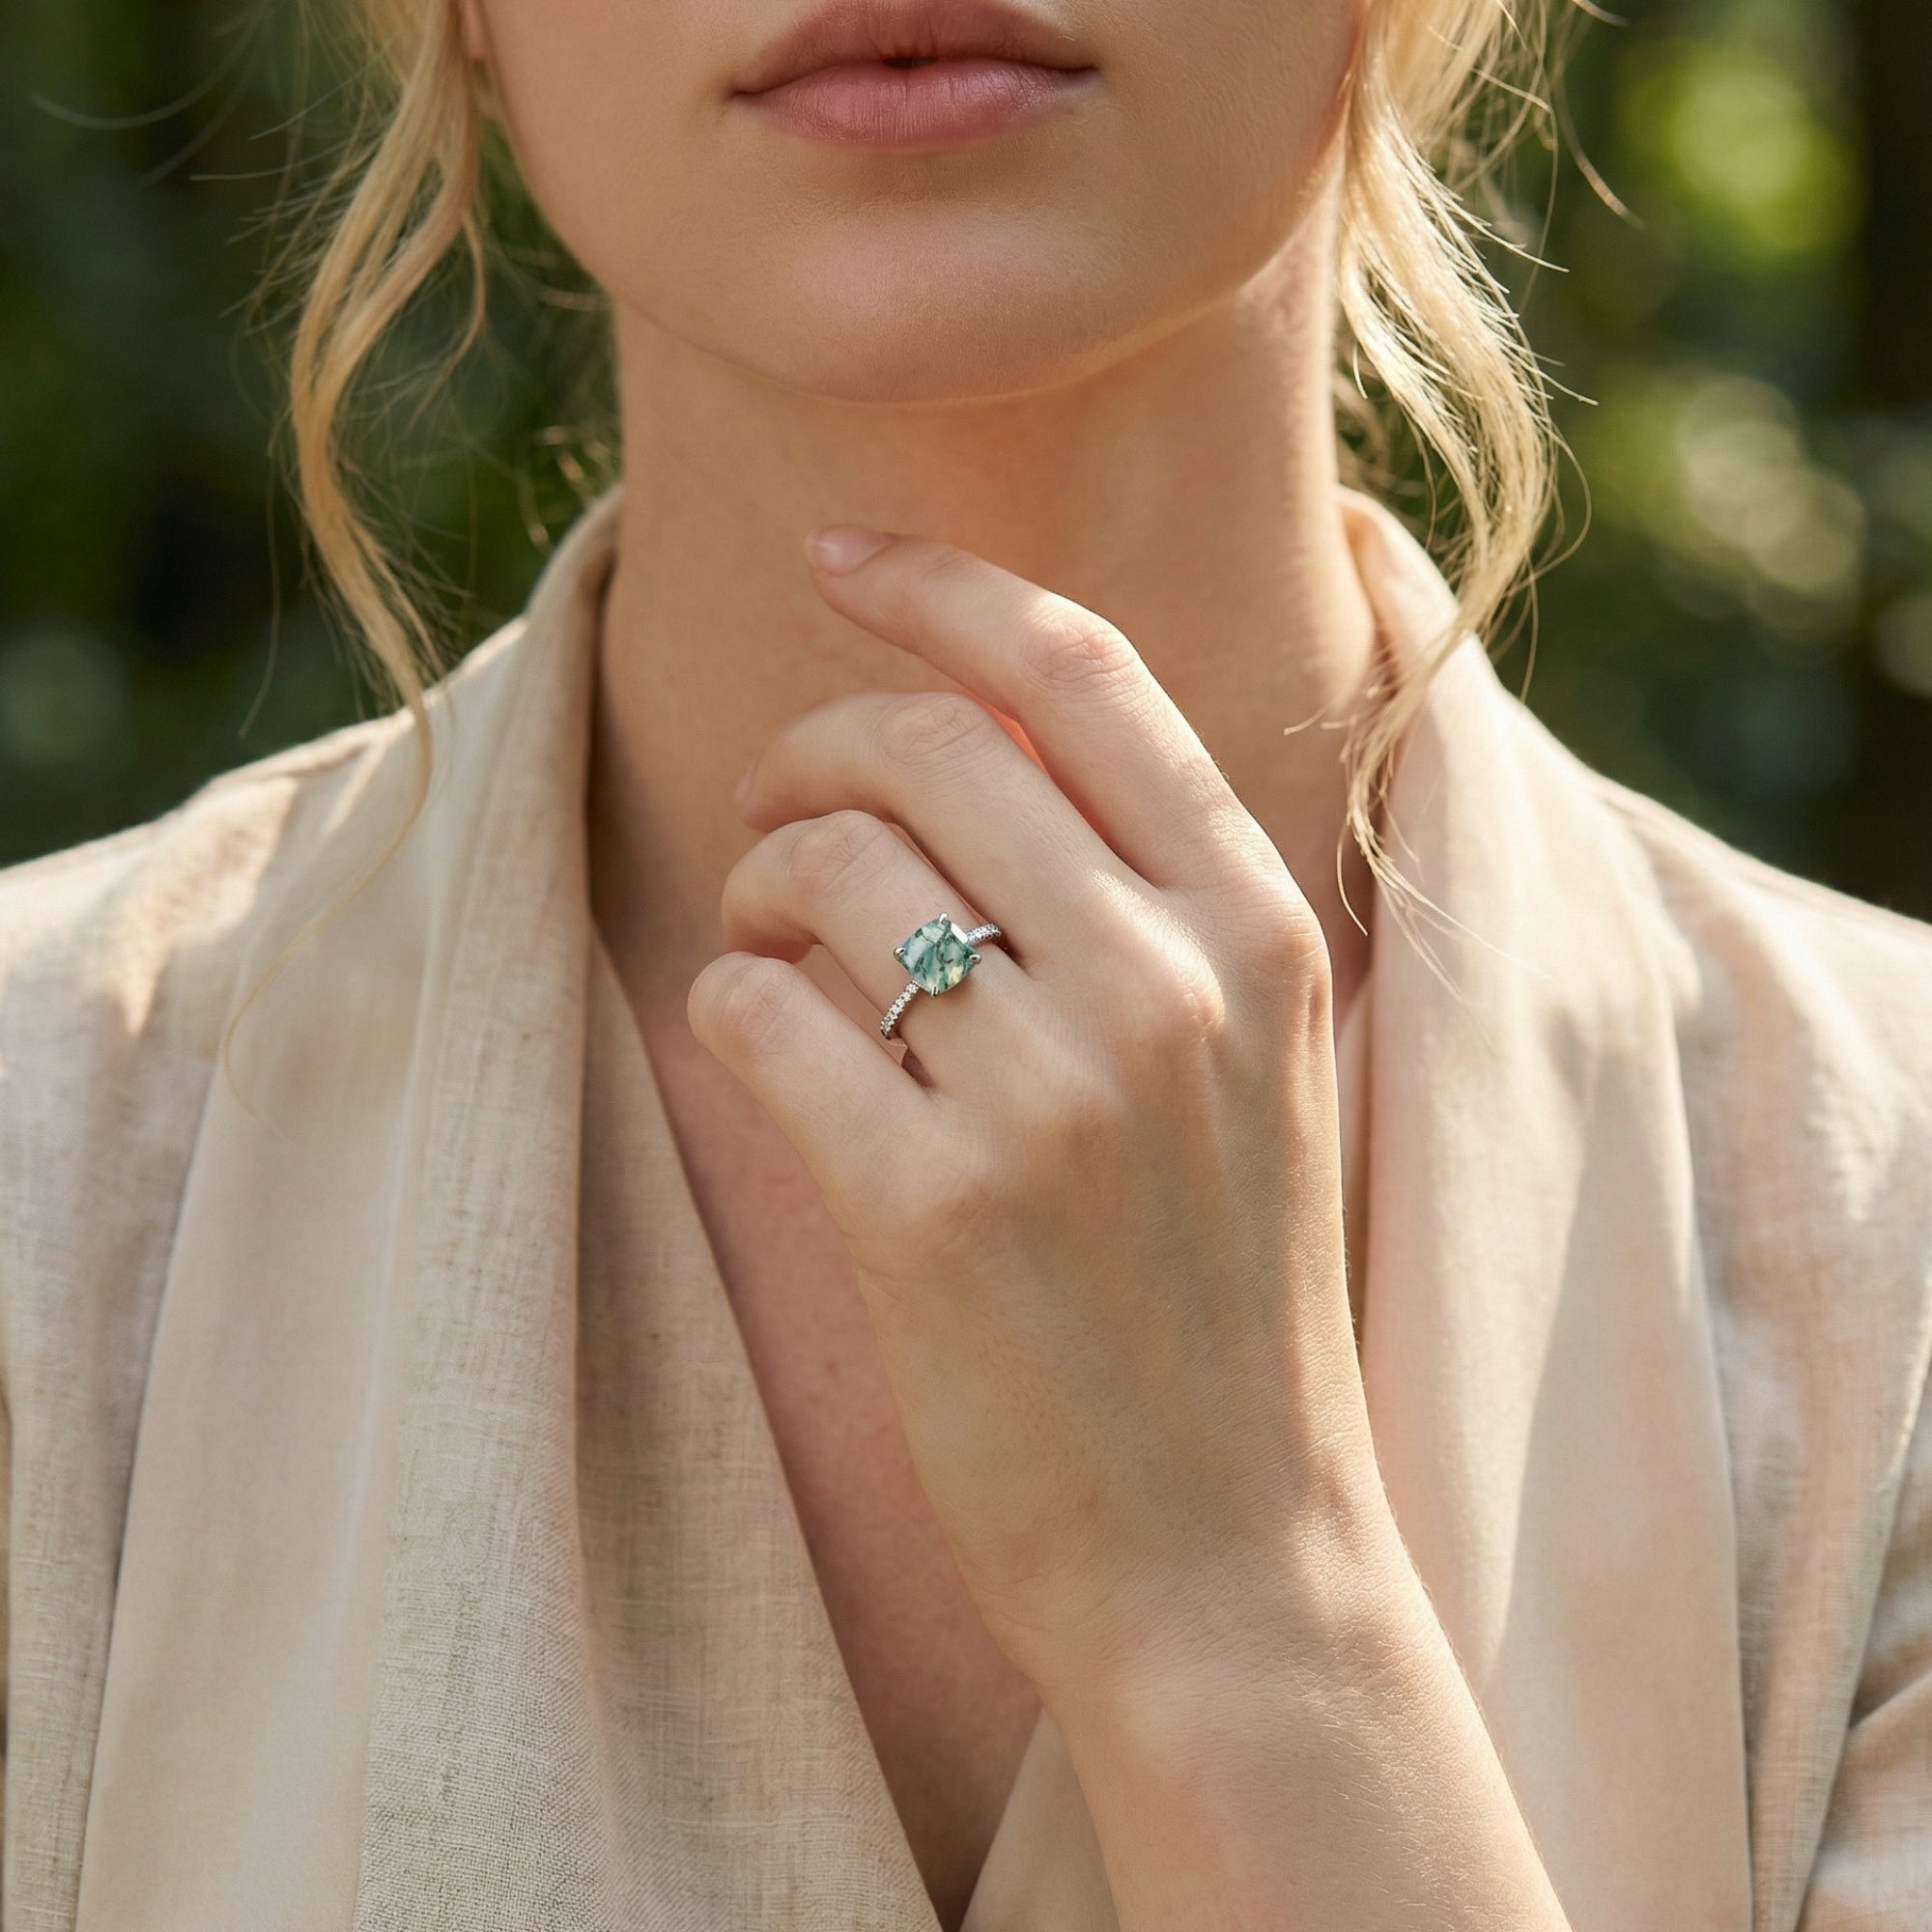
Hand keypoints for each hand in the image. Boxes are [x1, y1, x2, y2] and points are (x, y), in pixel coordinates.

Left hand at [686, 525, 1379, 1710]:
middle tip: (772, 812)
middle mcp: (1171, 981)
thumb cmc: (1224, 1300)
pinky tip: (765, 1052)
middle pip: (923, 745)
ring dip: (759, 882)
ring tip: (775, 946)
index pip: (1079, 671)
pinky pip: (758, 1009)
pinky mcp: (932, 1209)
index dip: (937, 586)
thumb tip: (980, 733)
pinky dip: (731, 1003)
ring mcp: (1054, 1095)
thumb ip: (1153, 899)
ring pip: (823, 864)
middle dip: (806, 747)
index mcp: (1256, 924)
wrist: (1237, 1555)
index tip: (830, 557)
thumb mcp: (1256, 1064)